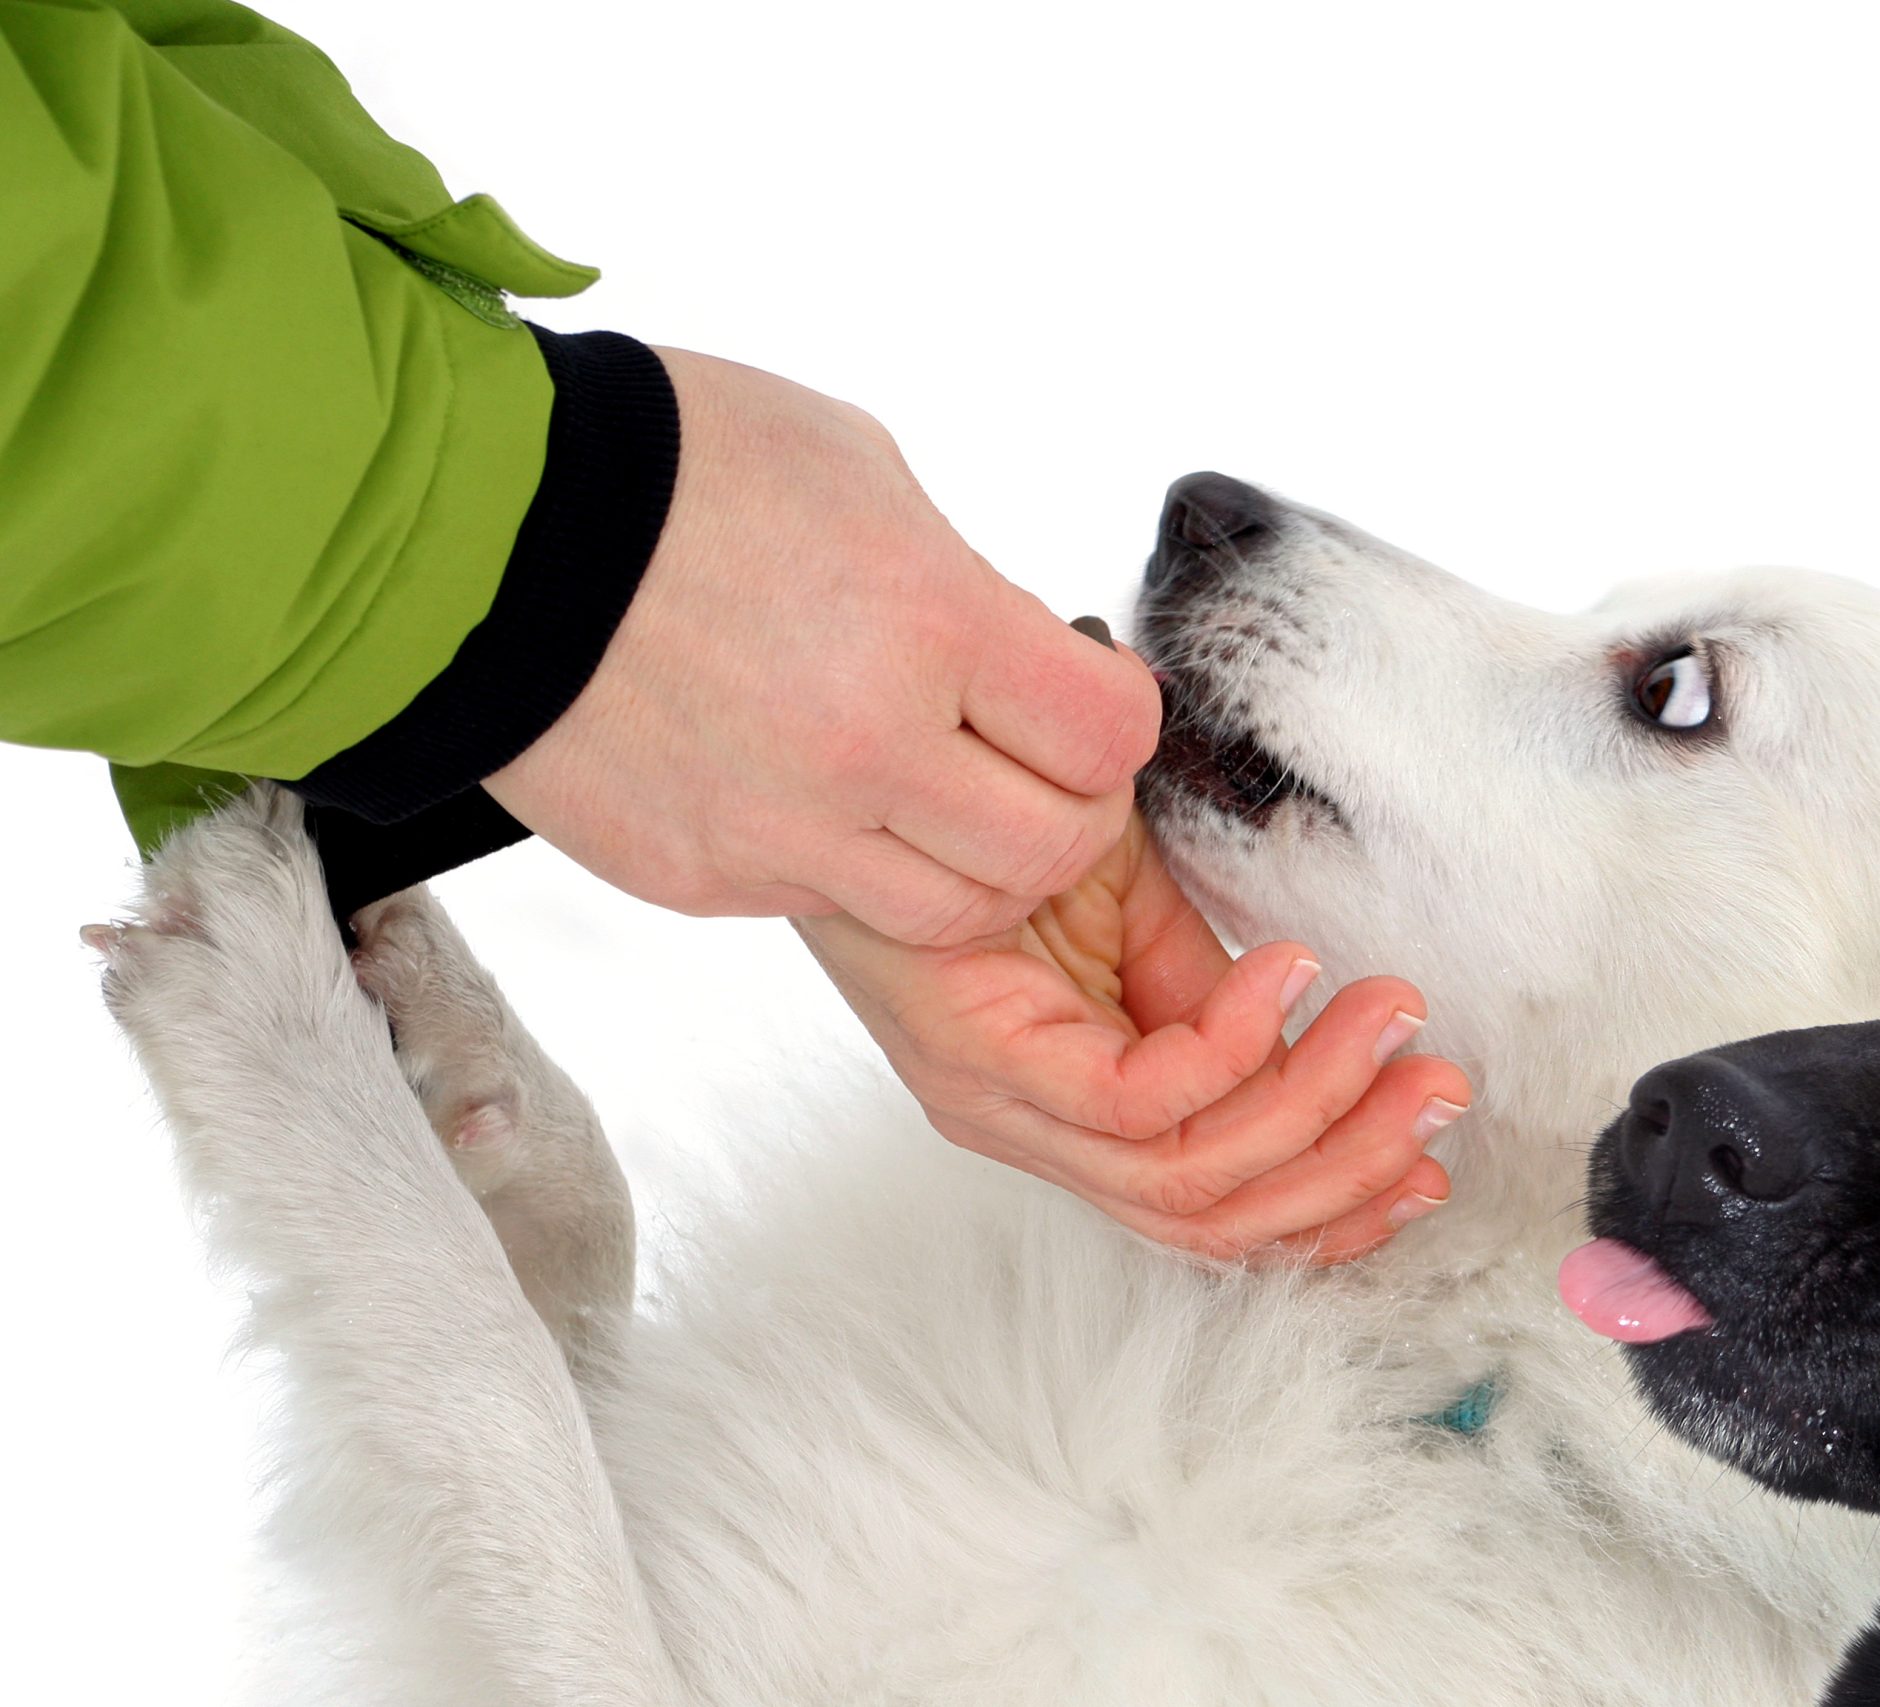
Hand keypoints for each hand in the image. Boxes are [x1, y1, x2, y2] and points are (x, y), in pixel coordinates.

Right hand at [485, 347, 1159, 943]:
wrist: (471, 533)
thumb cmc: (667, 469)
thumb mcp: (864, 473)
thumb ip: (965, 589)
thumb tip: (1022, 661)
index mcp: (926, 624)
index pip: (1107, 737)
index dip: (1118, 720)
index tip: (1089, 697)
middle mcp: (865, 748)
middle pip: (1052, 850)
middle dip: (1071, 810)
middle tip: (1039, 764)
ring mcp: (782, 831)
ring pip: (957, 915)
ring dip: (981, 865)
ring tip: (948, 796)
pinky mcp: (710, 880)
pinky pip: (838, 907)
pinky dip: (864, 869)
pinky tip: (833, 797)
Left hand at [796, 815, 1465, 1262]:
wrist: (887, 753)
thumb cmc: (995, 831)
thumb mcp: (1141, 917)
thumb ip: (1213, 993)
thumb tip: (1316, 1035)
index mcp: (1074, 1114)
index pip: (1214, 1218)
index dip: (1333, 1204)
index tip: (1430, 1155)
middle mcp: (1036, 1132)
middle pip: (1212, 1220)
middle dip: (1350, 1165)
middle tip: (1438, 1088)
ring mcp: (1001, 1105)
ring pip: (1181, 1179)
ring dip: (1315, 1107)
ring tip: (1387, 1023)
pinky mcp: (976, 1058)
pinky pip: (1132, 1101)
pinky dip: (1233, 1049)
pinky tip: (1289, 973)